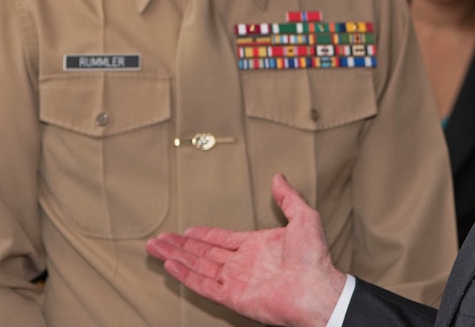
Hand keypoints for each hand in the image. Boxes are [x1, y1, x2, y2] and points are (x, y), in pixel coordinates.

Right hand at [145, 174, 346, 326]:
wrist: (318, 290)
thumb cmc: (315, 259)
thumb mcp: (304, 218)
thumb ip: (288, 198)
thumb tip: (279, 178)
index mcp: (256, 247)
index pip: (222, 240)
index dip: (203, 235)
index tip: (186, 231)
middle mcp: (243, 265)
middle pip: (203, 253)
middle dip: (180, 246)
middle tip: (158, 239)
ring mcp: (236, 282)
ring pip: (198, 267)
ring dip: (176, 257)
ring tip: (155, 248)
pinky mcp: (233, 297)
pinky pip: (204, 285)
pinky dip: (186, 275)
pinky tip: (170, 265)